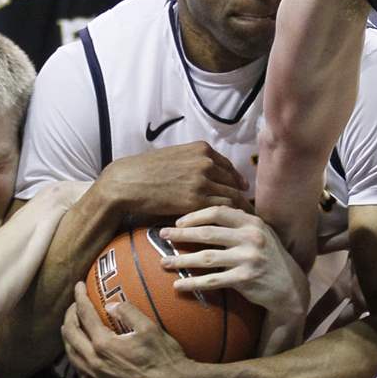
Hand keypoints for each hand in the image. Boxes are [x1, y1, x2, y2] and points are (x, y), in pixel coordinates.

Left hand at [61, 282, 202, 377]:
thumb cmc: (164, 357)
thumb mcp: (149, 328)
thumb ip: (127, 312)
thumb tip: (110, 304)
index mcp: (104, 344)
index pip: (85, 315)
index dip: (79, 298)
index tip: (78, 286)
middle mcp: (94, 362)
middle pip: (70, 335)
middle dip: (69, 316)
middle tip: (75, 306)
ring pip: (72, 356)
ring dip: (69, 339)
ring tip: (73, 328)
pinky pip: (82, 376)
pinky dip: (78, 363)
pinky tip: (83, 359)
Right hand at [99, 142, 250, 220]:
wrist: (127, 182)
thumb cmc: (145, 170)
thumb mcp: (174, 156)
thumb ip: (194, 161)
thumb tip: (208, 175)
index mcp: (202, 149)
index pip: (229, 167)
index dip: (237, 181)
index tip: (242, 191)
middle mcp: (206, 162)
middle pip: (234, 183)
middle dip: (242, 197)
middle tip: (249, 212)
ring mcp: (202, 181)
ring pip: (232, 198)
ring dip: (239, 211)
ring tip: (244, 223)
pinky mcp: (195, 200)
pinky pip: (221, 210)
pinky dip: (227, 219)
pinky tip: (230, 228)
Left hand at [159, 207, 308, 322]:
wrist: (289, 287)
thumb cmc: (268, 257)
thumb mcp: (259, 234)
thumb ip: (238, 223)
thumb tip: (206, 213)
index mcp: (252, 222)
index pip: (219, 211)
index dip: (195, 215)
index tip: (178, 221)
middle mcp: (251, 237)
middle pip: (208, 233)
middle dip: (181, 234)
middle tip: (162, 235)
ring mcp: (249, 258)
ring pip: (207, 257)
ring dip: (181, 260)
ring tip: (163, 262)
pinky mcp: (245, 279)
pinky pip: (213, 281)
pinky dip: (193, 282)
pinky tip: (178, 285)